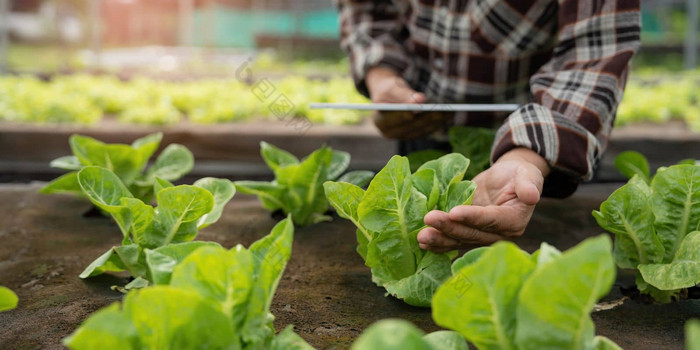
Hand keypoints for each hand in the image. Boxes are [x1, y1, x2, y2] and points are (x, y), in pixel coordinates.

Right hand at [366, 67, 448, 139]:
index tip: (419, 108)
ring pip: (422, 130)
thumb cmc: (388, 89)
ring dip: (436, 121)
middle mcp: (391, 133)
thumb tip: (420, 100)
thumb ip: (404, 94)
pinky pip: (427, 130)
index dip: (407, 114)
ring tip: (449, 112)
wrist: (389, 96)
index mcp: (380, 122)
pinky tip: (448, 115)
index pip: (395, 120)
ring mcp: (403, 136)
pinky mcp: (414, 135)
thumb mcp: (392, 87)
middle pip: (411, 126)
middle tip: (442, 110)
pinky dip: (437, 123)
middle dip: (427, 117)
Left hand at [417, 148, 549, 251]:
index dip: (472, 217)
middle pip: (471, 233)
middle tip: (429, 220)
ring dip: (439, 239)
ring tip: (421, 236)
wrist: (508, 179)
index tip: (454, 212)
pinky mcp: (469, 234)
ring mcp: (481, 236)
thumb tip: (532, 195)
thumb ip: (528, 185)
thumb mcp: (528, 175)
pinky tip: (422, 243)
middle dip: (449, 227)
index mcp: (513, 221)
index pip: (490, 220)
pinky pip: (453, 240)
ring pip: (459, 240)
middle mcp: (497, 234)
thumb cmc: (519, 175)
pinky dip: (438, 243)